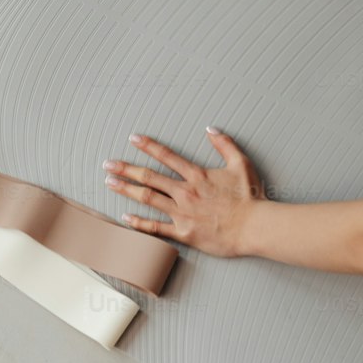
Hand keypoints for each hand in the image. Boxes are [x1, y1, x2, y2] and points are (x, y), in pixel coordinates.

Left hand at [102, 129, 264, 257]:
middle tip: (109, 164)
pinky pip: (156, 228)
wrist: (253, 227)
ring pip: (148, 198)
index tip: (133, 139)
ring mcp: (182, 213)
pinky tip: (125, 218)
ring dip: (127, 190)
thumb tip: (210, 129)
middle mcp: (185, 192)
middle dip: (126, 169)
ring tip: (110, 184)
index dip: (148, 146)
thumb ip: (224, 144)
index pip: (166, 156)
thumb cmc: (248, 197)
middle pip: (150, 177)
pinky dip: (139, 223)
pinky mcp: (184, 232)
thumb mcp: (240, 163)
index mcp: (197, 175)